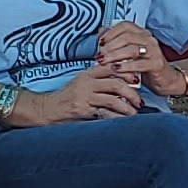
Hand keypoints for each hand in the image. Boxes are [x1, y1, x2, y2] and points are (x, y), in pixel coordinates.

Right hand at [9, 61, 142, 125]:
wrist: (48, 109)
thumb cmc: (67, 97)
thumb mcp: (81, 83)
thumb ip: (98, 80)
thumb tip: (121, 82)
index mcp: (87, 73)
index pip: (111, 67)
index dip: (126, 72)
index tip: (137, 79)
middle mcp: (86, 83)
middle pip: (115, 83)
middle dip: (131, 92)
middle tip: (139, 100)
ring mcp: (84, 96)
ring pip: (112, 99)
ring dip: (127, 106)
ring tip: (134, 112)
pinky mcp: (83, 110)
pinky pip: (104, 112)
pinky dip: (117, 117)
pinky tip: (124, 120)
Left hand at [98, 21, 171, 82]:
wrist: (164, 80)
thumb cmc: (144, 66)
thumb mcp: (128, 52)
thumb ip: (115, 41)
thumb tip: (100, 32)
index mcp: (142, 33)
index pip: (125, 26)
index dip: (110, 33)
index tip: (99, 43)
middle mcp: (149, 39)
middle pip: (126, 37)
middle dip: (110, 46)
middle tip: (99, 55)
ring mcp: (154, 51)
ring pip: (131, 49)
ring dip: (114, 56)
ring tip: (104, 62)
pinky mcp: (156, 64)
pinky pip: (139, 64)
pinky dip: (126, 66)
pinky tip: (116, 69)